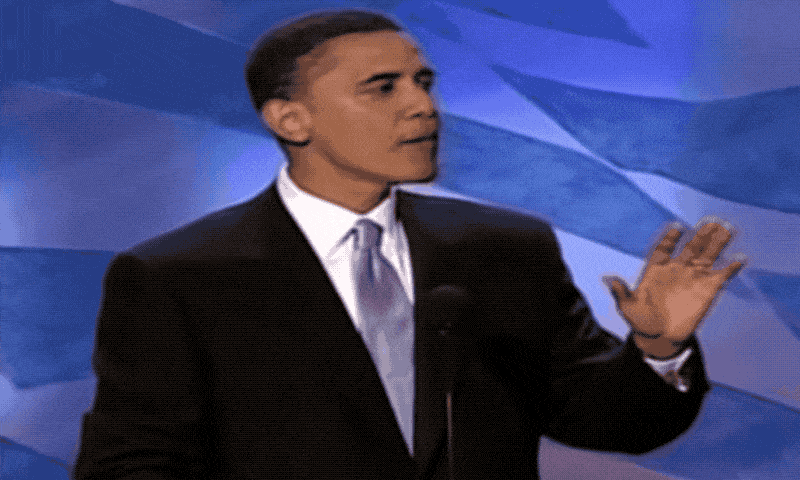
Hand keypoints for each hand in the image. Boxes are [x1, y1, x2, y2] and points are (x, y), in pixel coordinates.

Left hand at [603, 218, 745, 358]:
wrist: (659, 338)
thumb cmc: (641, 321)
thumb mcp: (627, 307)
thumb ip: (621, 293)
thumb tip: (609, 280)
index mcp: (656, 269)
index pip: (664, 248)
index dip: (669, 238)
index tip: (676, 228)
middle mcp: (676, 270)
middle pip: (690, 247)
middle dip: (700, 235)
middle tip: (711, 221)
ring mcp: (693, 278)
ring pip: (707, 256)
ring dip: (717, 243)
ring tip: (726, 229)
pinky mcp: (707, 291)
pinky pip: (721, 276)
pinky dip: (730, 268)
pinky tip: (739, 259)